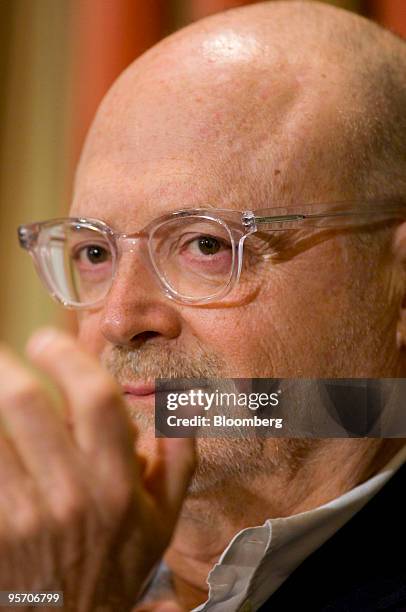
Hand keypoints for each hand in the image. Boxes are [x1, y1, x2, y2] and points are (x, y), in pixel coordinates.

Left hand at [0, 328, 194, 611]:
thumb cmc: (115, 566)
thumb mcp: (164, 518)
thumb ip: (180, 456)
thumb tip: (184, 401)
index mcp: (117, 482)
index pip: (96, 398)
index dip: (67, 357)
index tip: (46, 341)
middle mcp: (69, 493)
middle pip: (24, 403)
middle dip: (6, 364)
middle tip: (5, 352)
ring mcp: (22, 514)